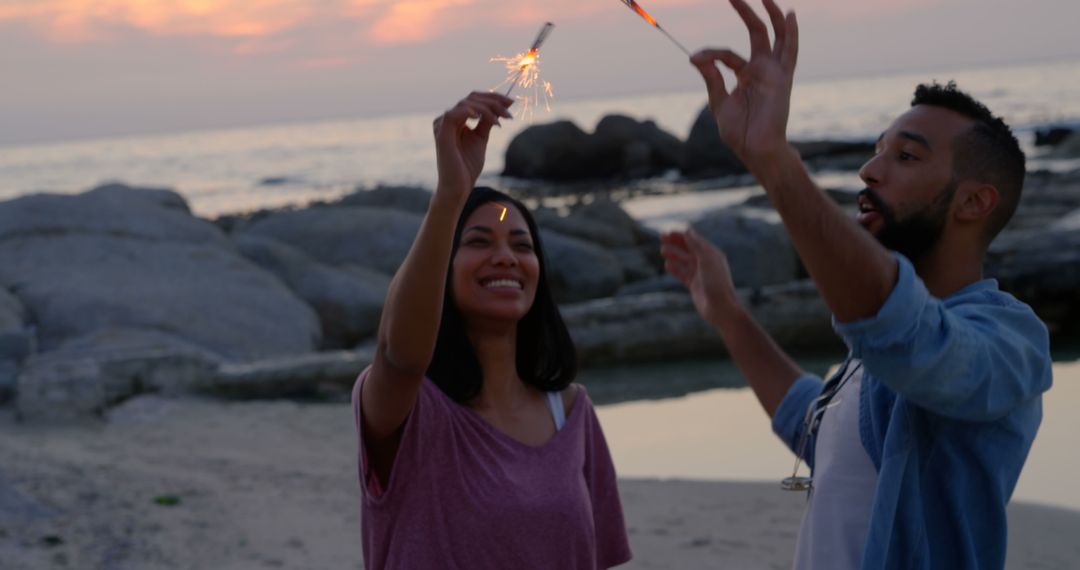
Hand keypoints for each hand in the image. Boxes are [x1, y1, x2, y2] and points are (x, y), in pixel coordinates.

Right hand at [432, 91, 513, 198]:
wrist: (458, 187)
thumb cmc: (467, 166)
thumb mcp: (481, 138)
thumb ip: (487, 121)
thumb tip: (502, 105)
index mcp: (455, 120)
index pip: (474, 99)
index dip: (492, 97)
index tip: (511, 102)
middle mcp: (446, 119)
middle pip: (471, 98)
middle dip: (493, 101)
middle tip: (510, 110)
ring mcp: (442, 125)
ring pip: (466, 104)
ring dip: (487, 108)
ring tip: (501, 121)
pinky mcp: (441, 134)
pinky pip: (453, 114)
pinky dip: (470, 112)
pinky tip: (484, 118)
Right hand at [661, 229, 740, 325]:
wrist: (720, 307)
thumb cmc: (716, 282)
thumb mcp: (706, 260)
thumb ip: (696, 245)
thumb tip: (687, 230)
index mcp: (712, 254)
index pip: (695, 240)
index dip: (681, 235)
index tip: (668, 232)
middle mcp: (706, 262)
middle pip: (688, 249)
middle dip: (676, 242)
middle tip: (662, 237)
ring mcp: (700, 274)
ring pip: (684, 261)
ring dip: (674, 254)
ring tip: (662, 250)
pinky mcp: (694, 285)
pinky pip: (683, 274)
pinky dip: (675, 268)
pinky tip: (667, 265)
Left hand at [690, 0, 797, 167]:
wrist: (755, 149)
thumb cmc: (740, 132)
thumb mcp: (719, 101)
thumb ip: (711, 77)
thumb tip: (695, 57)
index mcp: (746, 75)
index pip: (726, 55)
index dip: (709, 54)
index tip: (694, 58)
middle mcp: (762, 69)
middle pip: (757, 33)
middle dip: (746, 12)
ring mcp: (774, 72)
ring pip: (776, 36)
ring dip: (771, 14)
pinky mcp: (783, 78)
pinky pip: (790, 51)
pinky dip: (791, 33)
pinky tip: (790, 14)